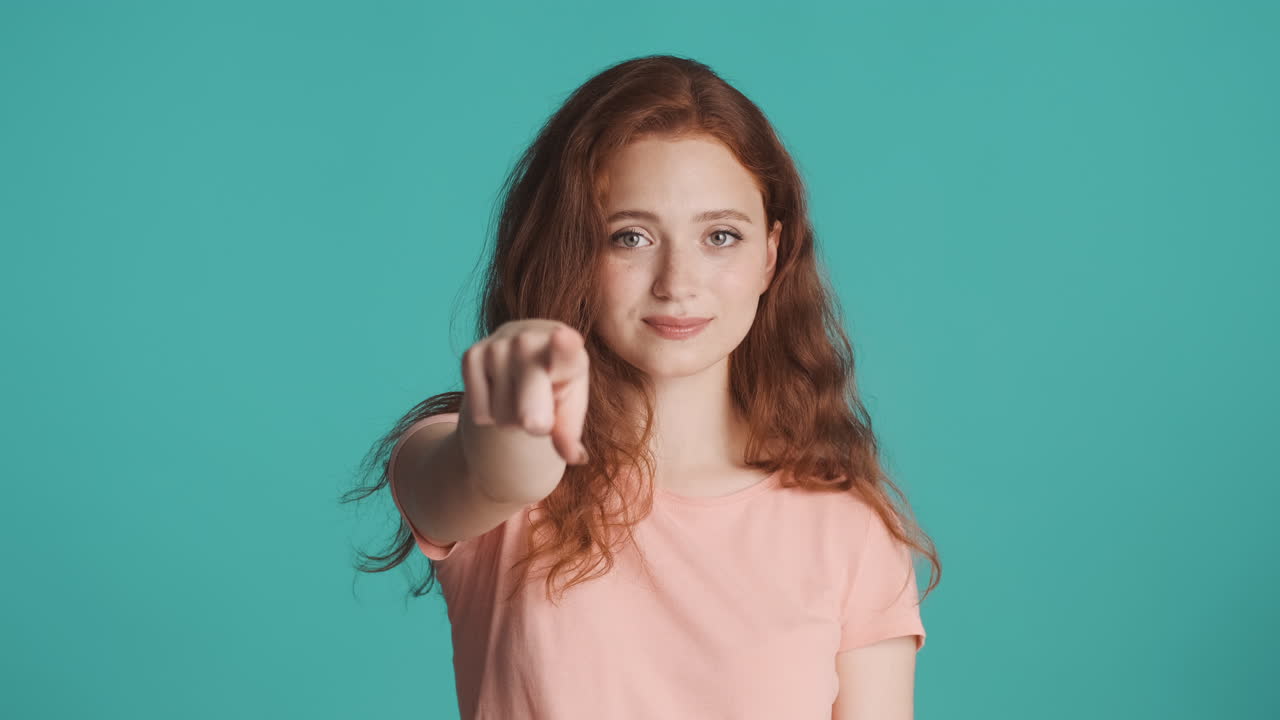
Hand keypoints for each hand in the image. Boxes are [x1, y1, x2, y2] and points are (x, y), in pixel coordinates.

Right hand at [460, 319, 590, 465]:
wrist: (525, 357)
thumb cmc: (555, 386)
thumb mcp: (569, 409)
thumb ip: (570, 433)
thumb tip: (576, 457)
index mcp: (567, 351)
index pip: (565, 349)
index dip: (564, 346)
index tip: (562, 339)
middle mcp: (530, 340)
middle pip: (528, 411)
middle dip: (535, 424)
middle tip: (541, 416)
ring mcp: (498, 345)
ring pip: (502, 415)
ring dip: (511, 419)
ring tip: (519, 396)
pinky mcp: (472, 354)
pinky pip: (479, 412)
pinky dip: (489, 414)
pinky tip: (499, 391)